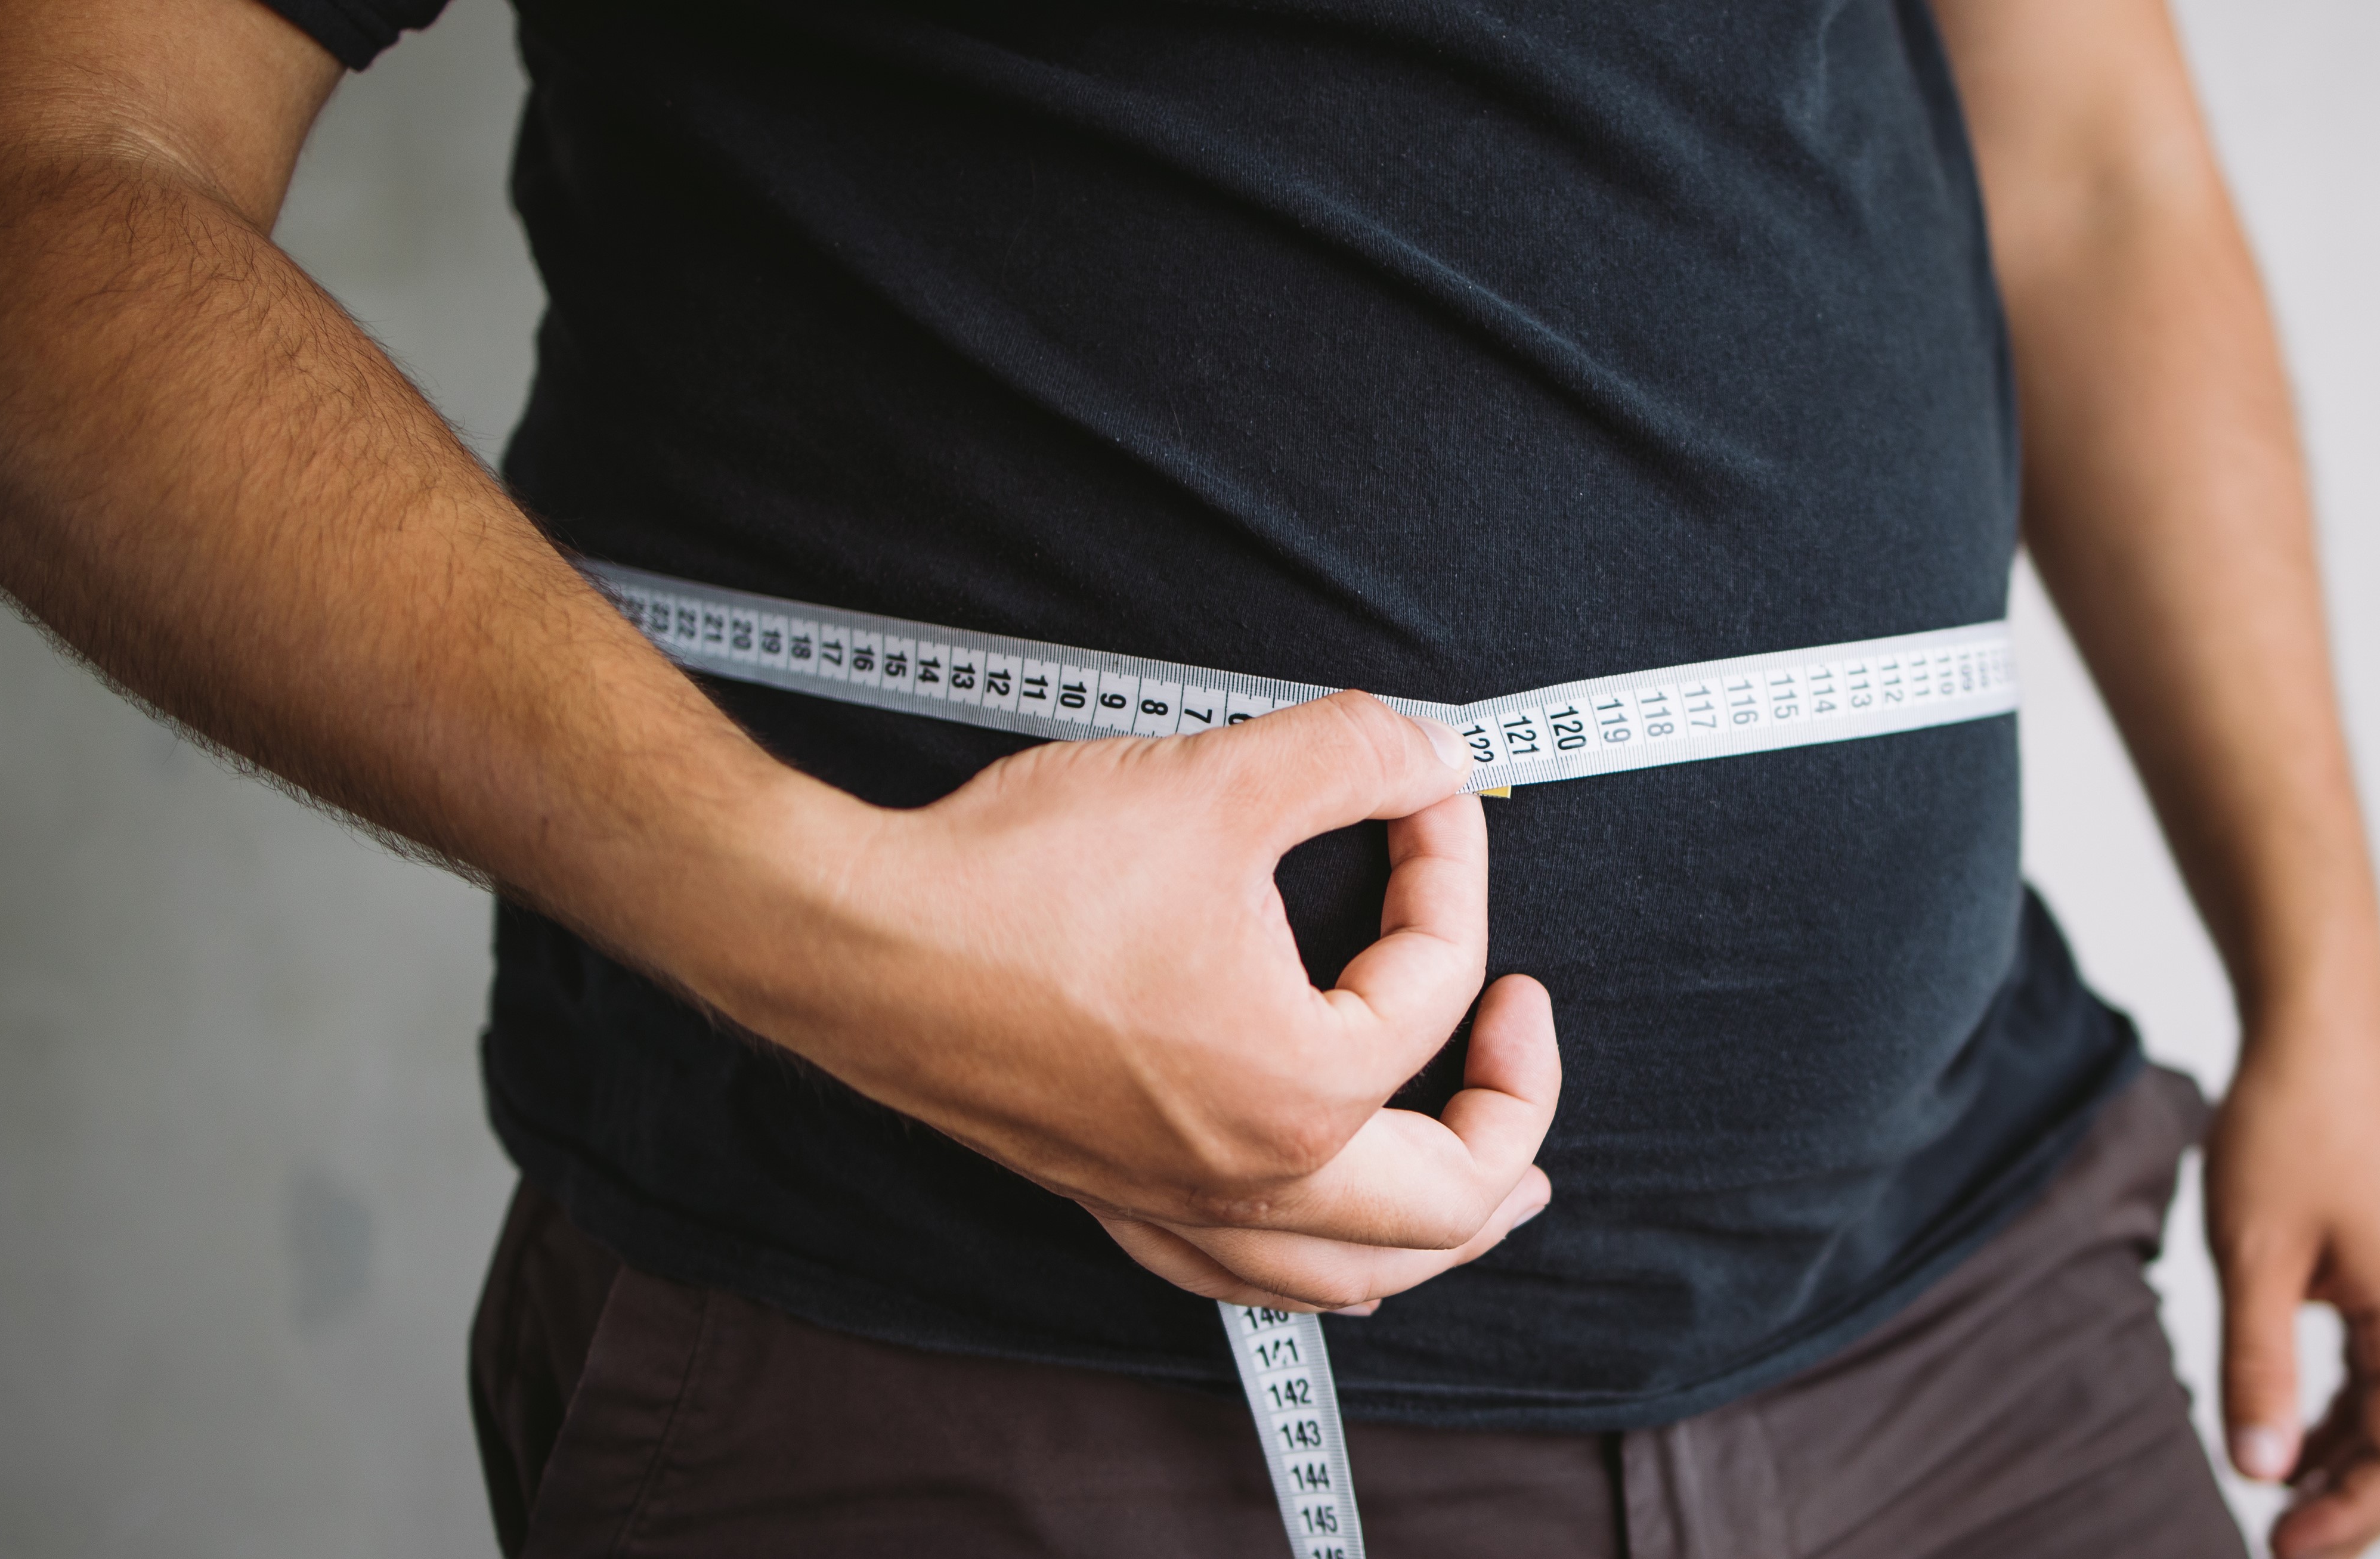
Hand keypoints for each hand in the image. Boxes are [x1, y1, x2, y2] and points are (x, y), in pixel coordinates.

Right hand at [684, 690, 1557, 1312]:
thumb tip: (1431, 751)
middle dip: (1517, 1115)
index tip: (1424, 790)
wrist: (856, 939)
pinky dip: (1312, 1260)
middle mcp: (1249, 1178)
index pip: (1434, 985)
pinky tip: (1321, 1225)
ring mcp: (1173, 1204)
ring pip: (1349, 1274)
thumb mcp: (1221, 781)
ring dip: (1440, 1230)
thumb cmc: (1022, 877)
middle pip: (1446, 1199)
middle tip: (1524, 1030)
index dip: (1452, 864)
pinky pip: (1241, 1275)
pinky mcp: (1109, 1197)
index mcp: (1302, 1092)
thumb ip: (1353, 755)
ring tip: (1497, 1186)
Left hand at [2205, 1026, 2379, 1557]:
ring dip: (2345, 1465)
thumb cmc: (2284, 1128)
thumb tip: (2257, 1472)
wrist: (2315, 1032)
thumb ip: (2257, 1367)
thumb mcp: (2253, 1255)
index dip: (2351, 1515)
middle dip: (2354, 1507)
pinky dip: (2339, 1414)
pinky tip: (2289, 1440)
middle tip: (2284, 1554)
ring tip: (2281, 1513)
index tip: (2281, 1551)